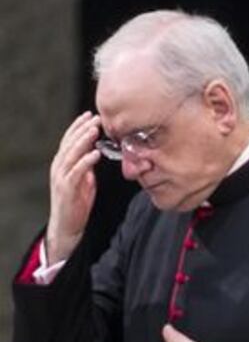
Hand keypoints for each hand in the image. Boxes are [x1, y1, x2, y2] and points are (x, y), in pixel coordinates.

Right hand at [47, 112, 103, 264]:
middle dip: (83, 129)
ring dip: (84, 141)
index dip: (79, 127)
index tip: (90, 115)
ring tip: (95, 130)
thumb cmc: (76, 204)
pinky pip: (77, 171)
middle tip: (96, 117)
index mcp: (63, 164)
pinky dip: (86, 161)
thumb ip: (87, 167)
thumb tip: (94, 154)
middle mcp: (59, 167)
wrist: (67, 226)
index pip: (70, 140)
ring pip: (72, 154)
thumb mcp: (84, 181)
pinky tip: (95, 153)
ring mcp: (62, 177)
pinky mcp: (67, 188)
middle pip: (70, 143)